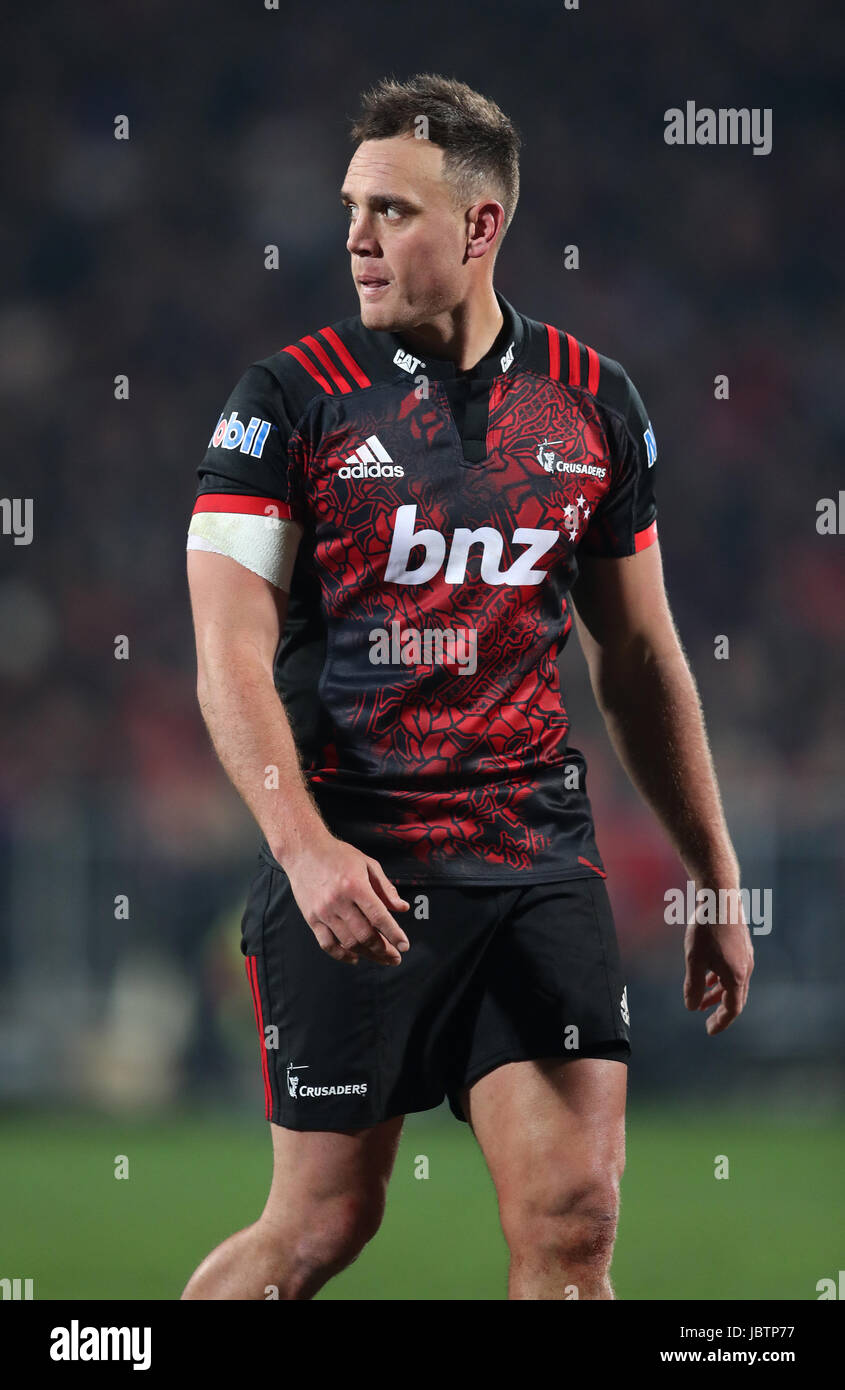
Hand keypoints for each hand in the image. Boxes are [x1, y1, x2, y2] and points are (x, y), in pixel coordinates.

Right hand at [278, 832, 410, 965]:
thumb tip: (402, 908)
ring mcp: (323, 912)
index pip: (379, 916)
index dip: (394, 934)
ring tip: (380, 957)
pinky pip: (327, 944)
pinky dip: (342, 955)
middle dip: (383, 950)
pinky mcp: (311, 918)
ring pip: (348, 942)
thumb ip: (386, 888)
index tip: (404, 946)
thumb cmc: (338, 855)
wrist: (304, 851)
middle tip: (395, 957)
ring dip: (367, 954)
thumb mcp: (367, 864)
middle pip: (365, 934)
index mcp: (355, 886)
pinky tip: (355, 957)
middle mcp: (339, 901)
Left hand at [683, 916, 753, 1034]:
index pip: (733, 1008)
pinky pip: (733, 971)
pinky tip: (708, 978)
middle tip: (707, 1022)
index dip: (722, 1022)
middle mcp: (745, 968)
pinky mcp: (741, 946)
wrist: (720, 897)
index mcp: (736, 975)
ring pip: (733, 984)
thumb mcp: (694, 959)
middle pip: (736, 998)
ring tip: (702, 1002)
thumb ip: (693, 985)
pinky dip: (720, 979)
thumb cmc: (706, 928)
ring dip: (718, 994)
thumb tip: (692, 1007)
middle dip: (721, 1011)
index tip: (709, 1030)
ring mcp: (745, 956)